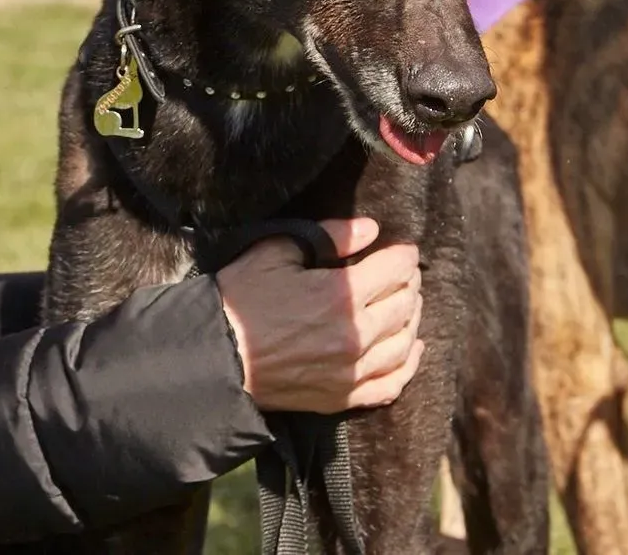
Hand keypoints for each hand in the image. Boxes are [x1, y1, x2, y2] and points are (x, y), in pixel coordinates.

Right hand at [216, 217, 423, 413]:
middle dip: (409, 283)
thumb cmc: (241, 300)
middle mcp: (355, 335)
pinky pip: (391, 384)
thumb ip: (329, 237)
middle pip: (405, 304)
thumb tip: (370, 230)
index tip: (404, 250)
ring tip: (406, 304)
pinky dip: (408, 365)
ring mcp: (352, 371)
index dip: (404, 255)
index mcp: (340, 295)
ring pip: (404, 343)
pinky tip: (411, 348)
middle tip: (403, 273)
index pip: (395, 269)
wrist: (215, 358)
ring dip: (411, 319)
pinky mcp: (343, 397)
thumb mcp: (277, 252)